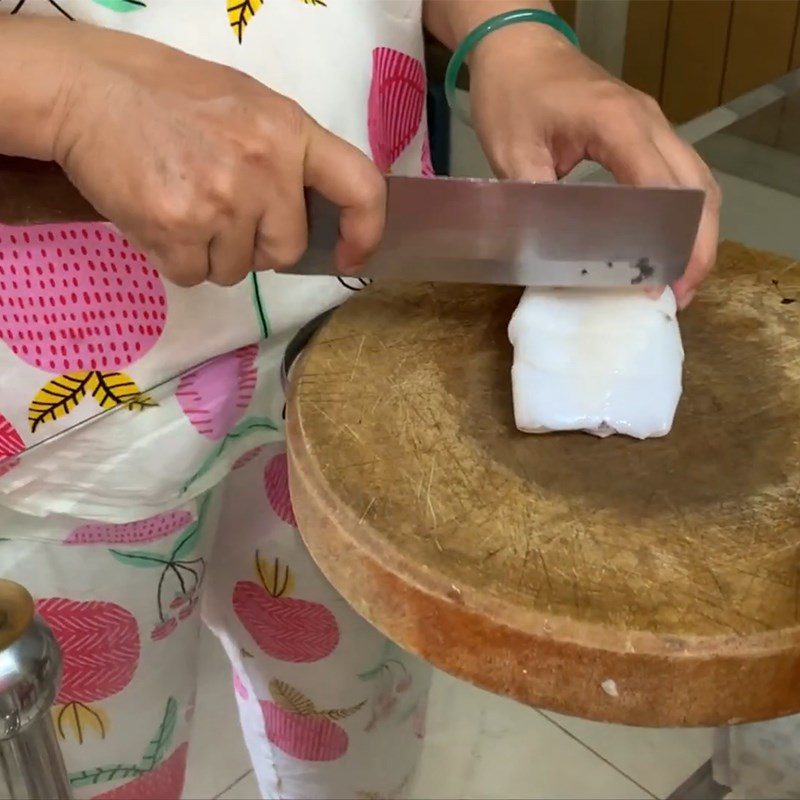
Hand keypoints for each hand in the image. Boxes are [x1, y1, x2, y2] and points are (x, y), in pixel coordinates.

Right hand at [52, 25, 383, 286]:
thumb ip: (284, 156)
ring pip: (235, 270)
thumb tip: (304, 215)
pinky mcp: (177, 230)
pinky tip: (161, 219)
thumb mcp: (247, 105)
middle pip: (285, 251)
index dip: (366, 231)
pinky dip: (178, 259)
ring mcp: (221, 202)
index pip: (360, 187)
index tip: (351, 254)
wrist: (87, 90)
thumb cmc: (169, 95)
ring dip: (212, 253)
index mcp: (289, 131)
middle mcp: (263, 169)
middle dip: (258, 245)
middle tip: (222, 212)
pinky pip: (194, 276)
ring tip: (184, 205)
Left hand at [467, 23, 719, 308]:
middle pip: (697, 189)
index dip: (665, 242)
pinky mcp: (648, 133)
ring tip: (680, 281)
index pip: (661, 188)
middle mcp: (650, 122)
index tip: (658, 286)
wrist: (518, 49)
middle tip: (678, 296)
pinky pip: (682, 176)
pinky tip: (670, 246)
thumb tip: (555, 257)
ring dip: (697, 233)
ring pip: (699, 182)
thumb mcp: (512, 153)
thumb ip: (537, 203)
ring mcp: (654, 125)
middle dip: (696, 246)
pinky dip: (685, 215)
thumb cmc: (512, 96)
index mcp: (617, 124)